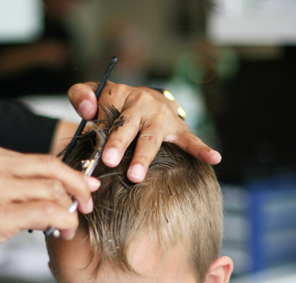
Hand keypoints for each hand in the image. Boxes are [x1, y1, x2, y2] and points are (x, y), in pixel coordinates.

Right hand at [0, 142, 99, 266]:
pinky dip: (64, 221)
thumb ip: (13, 183)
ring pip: (53, 191)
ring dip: (71, 211)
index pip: (42, 160)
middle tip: (88, 204)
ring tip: (69, 226)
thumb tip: (55, 190)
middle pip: (52, 169)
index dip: (71, 174)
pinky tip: (63, 230)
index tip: (86, 186)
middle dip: (79, 188)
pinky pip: (46, 212)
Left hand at [68, 81, 221, 182]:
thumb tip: (87, 110)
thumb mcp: (95, 93)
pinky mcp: (178, 128)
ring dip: (144, 156)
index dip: (98, 131)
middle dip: (119, 144)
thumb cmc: (117, 104)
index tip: (91, 150)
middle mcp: (141, 103)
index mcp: (119, 95)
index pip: (105, 114)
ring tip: (136, 175)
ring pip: (151, 138)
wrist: (147, 99)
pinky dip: (202, 149)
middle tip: (109, 161)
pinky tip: (214, 158)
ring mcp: (161, 117)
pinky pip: (190, 139)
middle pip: (128, 125)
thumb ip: (81, 95)